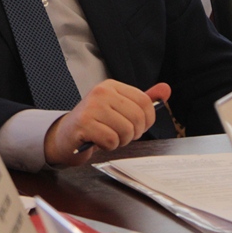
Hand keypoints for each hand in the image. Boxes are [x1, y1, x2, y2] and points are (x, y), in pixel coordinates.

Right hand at [43, 80, 171, 165]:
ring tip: (107, 137)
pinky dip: (108, 146)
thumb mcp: (118, 108)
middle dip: (133, 133)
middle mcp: (101, 92)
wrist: (66, 136)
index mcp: (111, 86)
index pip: (145, 102)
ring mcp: (91, 107)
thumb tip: (166, 89)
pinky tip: (98, 141)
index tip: (135, 127)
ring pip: (126, 130)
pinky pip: (111, 140)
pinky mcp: (84, 123)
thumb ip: (141, 100)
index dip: (146, 121)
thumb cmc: (95, 123)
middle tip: (119, 134)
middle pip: (137, 117)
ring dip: (120, 141)